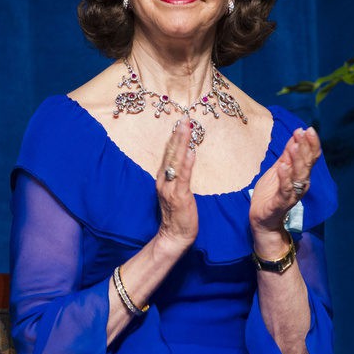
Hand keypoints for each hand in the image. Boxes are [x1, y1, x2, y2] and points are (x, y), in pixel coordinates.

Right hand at [155, 121, 197, 251]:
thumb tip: (187, 157)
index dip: (174, 138)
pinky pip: (183, 176)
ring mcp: (170, 188)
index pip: (168, 153)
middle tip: (184, 118)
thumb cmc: (178, 214)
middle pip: (170, 153)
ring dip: (181, 143)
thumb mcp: (177, 191)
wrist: (174, 235)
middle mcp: (164, 180)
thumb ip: (179, 175)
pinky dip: (186, 163)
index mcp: (163, 178)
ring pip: (175, 161)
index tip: (180, 123)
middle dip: (177, 135)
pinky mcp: (179, 196)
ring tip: (186, 127)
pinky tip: (191, 152)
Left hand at [249, 127, 320, 238]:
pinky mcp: (280, 203)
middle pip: (307, 164)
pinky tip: (282, 166)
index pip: (310, 157)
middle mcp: (301, 184)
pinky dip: (285, 177)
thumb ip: (287, 155)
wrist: (262, 220)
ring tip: (294, 146)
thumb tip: (296, 135)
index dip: (311, 143)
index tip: (308, 128)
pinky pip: (285, 190)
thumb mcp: (278, 169)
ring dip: (297, 160)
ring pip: (299, 176)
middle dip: (305, 147)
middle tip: (303, 132)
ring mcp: (292, 194)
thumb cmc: (270, 194)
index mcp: (301, 175)